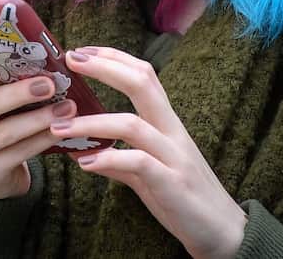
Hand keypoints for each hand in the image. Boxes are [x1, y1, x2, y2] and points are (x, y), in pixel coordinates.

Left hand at [49, 47, 246, 258]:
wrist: (224, 232)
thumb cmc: (184, 198)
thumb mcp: (148, 174)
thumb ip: (119, 159)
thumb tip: (84, 153)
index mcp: (166, 123)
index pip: (143, 75)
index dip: (113, 58)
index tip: (81, 51)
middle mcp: (171, 132)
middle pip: (142, 84)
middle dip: (105, 67)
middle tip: (71, 60)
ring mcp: (173, 156)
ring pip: (132, 125)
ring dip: (91, 122)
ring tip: (58, 127)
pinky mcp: (172, 184)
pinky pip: (139, 163)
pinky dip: (109, 159)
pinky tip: (84, 163)